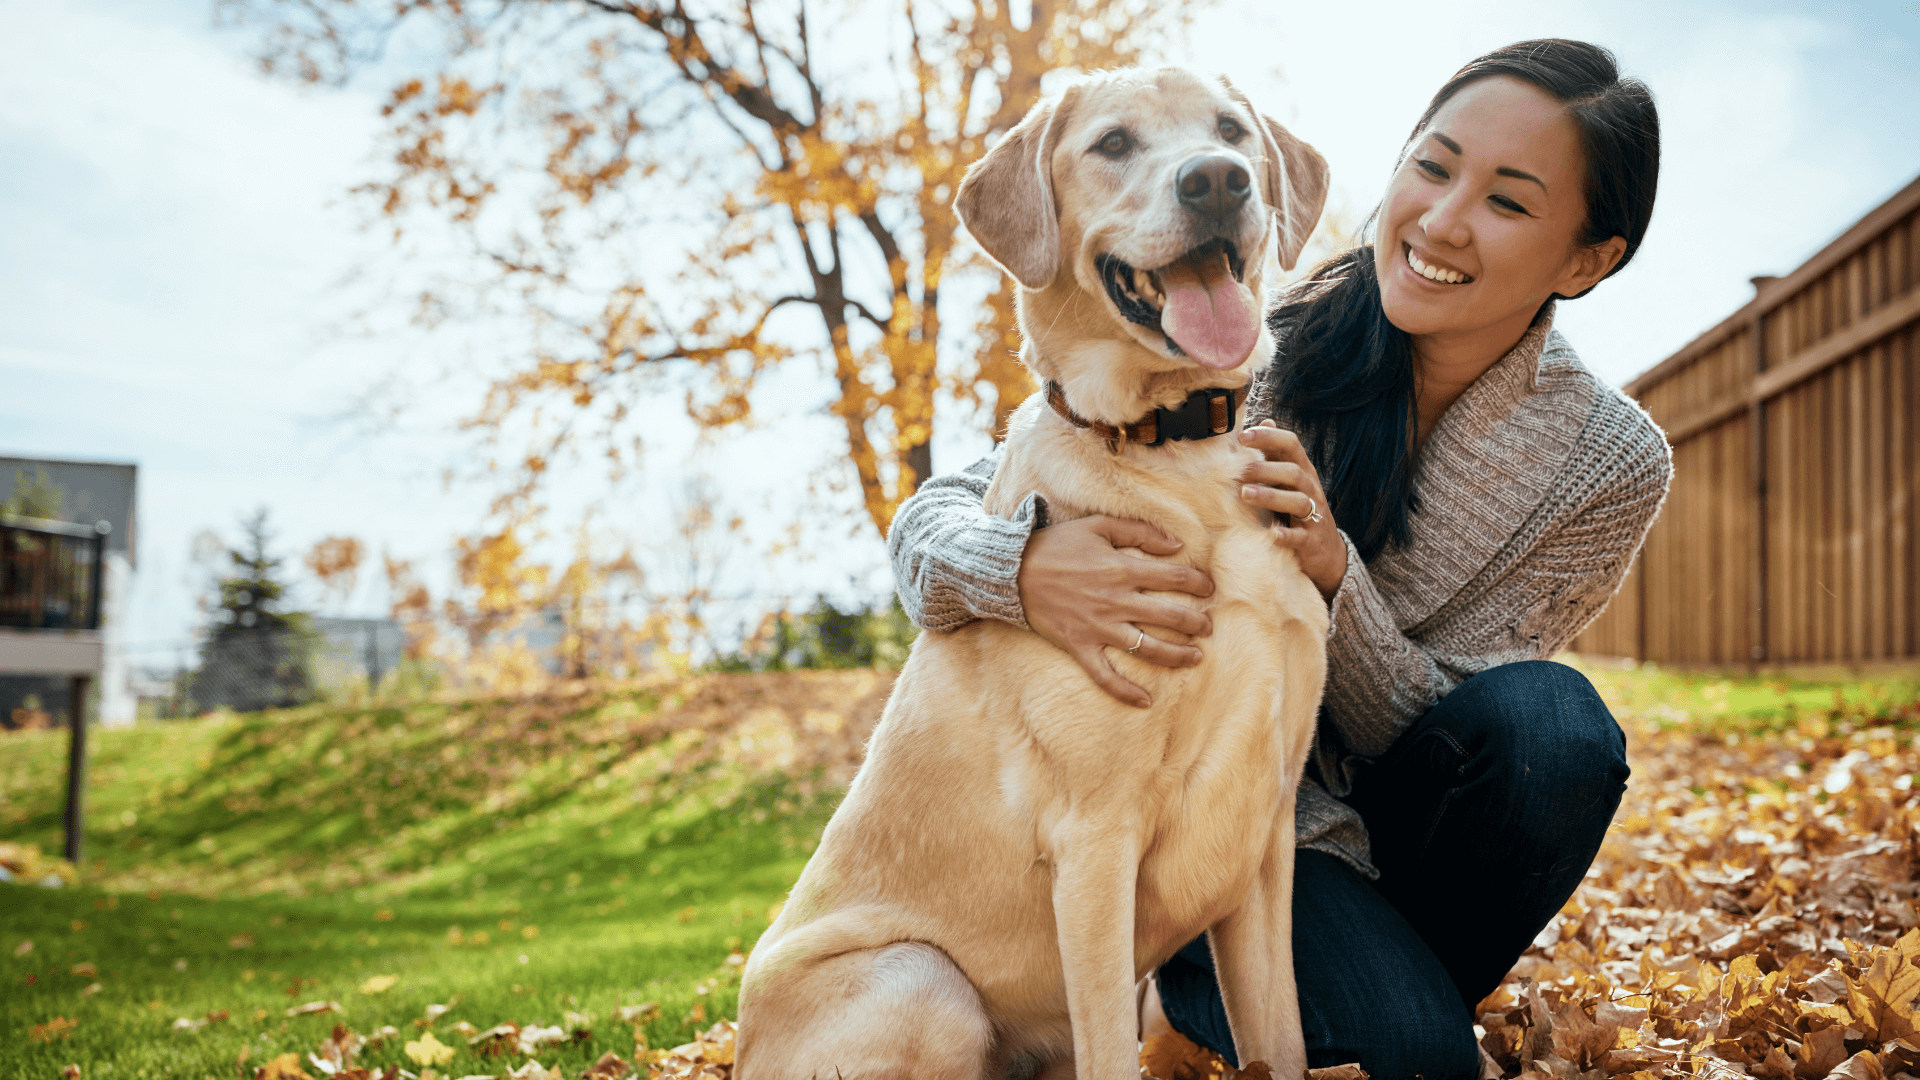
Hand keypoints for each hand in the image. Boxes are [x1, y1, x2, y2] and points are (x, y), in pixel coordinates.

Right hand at [1018, 515, 1214, 708]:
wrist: (1013, 571)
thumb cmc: (1057, 545)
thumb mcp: (1097, 526)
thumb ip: (1139, 532)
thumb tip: (1176, 544)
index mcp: (1123, 569)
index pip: (1175, 577)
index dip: (1199, 582)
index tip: (1210, 588)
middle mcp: (1117, 601)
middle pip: (1170, 616)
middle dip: (1197, 623)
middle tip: (1208, 627)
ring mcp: (1099, 627)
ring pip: (1148, 648)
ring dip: (1177, 655)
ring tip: (1195, 658)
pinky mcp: (1080, 646)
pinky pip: (1105, 676)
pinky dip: (1125, 691)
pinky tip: (1146, 702)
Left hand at [1238, 421, 1348, 600]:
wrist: (1326, 552)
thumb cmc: (1300, 510)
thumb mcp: (1291, 481)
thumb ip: (1277, 454)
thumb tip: (1265, 421)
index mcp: (1303, 472)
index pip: (1291, 445)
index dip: (1268, 437)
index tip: (1242, 436)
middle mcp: (1311, 490)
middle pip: (1293, 472)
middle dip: (1266, 469)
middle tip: (1240, 470)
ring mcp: (1314, 516)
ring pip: (1297, 501)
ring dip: (1270, 496)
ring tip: (1244, 495)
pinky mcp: (1312, 541)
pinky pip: (1301, 537)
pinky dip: (1287, 535)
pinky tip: (1272, 534)